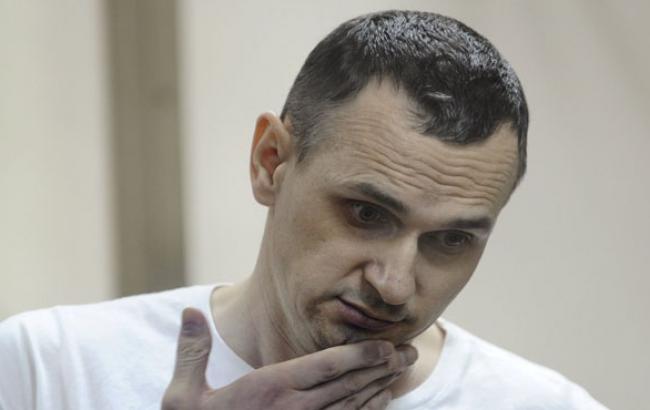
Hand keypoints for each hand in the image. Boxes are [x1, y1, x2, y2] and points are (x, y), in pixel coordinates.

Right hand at [162, 308, 417, 409]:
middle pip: (347, 385)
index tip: (385, 344)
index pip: (325, 368)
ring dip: (380, 387)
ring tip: (401, 370)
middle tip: (408, 352)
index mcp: (270, 391)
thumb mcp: (182, 399)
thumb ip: (192, 352)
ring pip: (352, 407)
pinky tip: (381, 402)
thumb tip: (190, 311)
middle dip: (380, 366)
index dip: (359, 355)